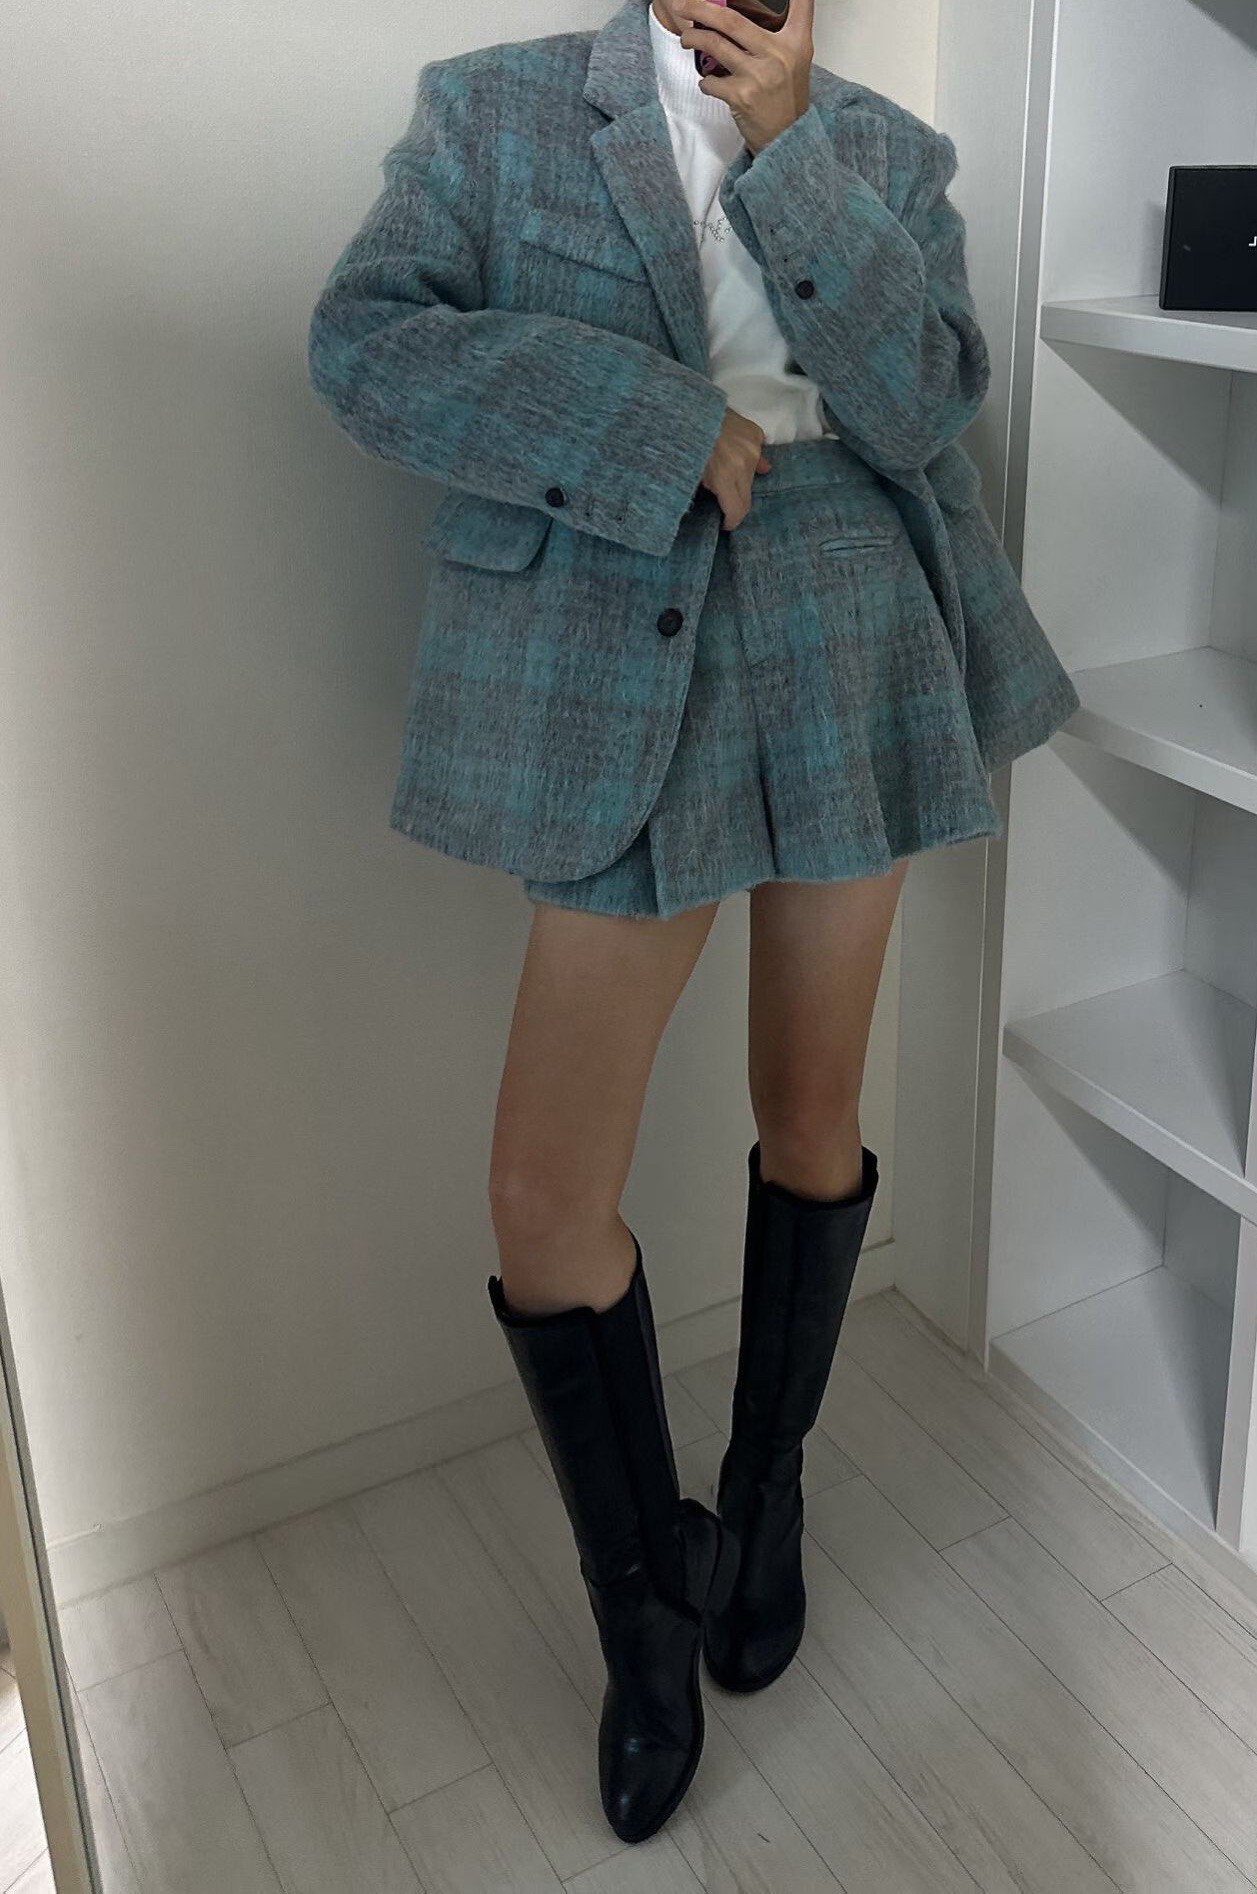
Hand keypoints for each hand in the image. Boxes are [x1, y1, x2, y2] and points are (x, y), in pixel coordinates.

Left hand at [674, 0, 814, 154]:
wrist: (786, 138)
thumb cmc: (786, 99)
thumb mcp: (795, 61)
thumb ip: (778, 37)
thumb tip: (738, 19)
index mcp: (796, 42)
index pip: (799, 5)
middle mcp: (777, 54)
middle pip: (732, 20)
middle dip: (701, 9)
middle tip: (683, 5)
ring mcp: (758, 75)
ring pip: (715, 45)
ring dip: (694, 39)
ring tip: (686, 39)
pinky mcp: (741, 96)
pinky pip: (711, 81)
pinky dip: (705, 82)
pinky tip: (710, 83)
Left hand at [699, 406, 770, 530]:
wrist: (689, 407)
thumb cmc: (683, 442)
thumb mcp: (688, 472)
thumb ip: (707, 490)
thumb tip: (723, 500)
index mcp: (724, 475)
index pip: (738, 510)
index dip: (731, 521)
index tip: (724, 523)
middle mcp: (743, 463)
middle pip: (747, 497)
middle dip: (735, 504)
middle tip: (723, 502)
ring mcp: (752, 448)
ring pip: (751, 477)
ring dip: (740, 481)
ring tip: (723, 472)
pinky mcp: (755, 434)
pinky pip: (756, 455)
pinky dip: (748, 460)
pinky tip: (736, 458)